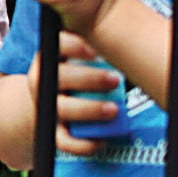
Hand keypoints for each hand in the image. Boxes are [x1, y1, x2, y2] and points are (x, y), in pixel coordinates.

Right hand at [28, 32, 125, 156]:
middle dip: (89, 78)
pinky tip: (103, 139)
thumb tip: (135, 33)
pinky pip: (64, 141)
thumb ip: (96, 47)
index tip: (94, 50)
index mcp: (50, 57)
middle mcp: (43, 80)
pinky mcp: (51, 131)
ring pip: (63, 108)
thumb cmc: (73, 76)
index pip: (56, 44)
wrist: (44, 104)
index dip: (74, 45)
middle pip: (60, 77)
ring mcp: (46, 106)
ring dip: (90, 109)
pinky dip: (85, 144)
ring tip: (114, 109)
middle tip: (115, 79)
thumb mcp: (76, 57)